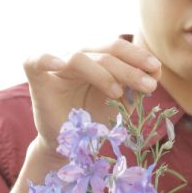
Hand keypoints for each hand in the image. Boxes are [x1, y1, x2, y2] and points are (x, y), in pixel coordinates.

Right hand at [24, 40, 160, 156]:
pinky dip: (47, 58)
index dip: (138, 56)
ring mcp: (57, 66)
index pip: (117, 48)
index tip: (156, 71)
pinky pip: (35, 60)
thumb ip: (136, 86)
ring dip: (104, 73)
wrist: (69, 144)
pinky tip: (60, 64)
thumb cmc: (94, 120)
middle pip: (104, 52)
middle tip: (149, 86)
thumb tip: (155, 71)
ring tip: (117, 93)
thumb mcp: (121, 102)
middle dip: (129, 68)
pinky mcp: (38, 78)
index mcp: (97, 58)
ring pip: (80, 57)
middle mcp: (78, 57)